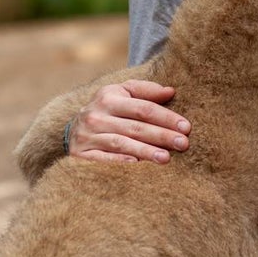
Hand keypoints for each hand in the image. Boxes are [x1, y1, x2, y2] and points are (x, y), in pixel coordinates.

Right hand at [67, 80, 190, 163]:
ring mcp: (87, 136)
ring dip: (145, 151)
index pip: (143, 108)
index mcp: (109, 97)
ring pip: (121, 144)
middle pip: (135, 127)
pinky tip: (137, 166)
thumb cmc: (107, 109)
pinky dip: (120, 161)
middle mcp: (96, 115)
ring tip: (166, 158)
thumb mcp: (122, 93)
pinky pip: (103, 159)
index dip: (166, 117)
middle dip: (162, 135)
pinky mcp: (80, 154)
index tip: (186, 127)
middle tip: (183, 144)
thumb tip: (171, 92)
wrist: (71, 129)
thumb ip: (146, 91)